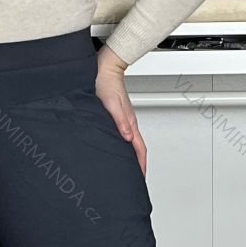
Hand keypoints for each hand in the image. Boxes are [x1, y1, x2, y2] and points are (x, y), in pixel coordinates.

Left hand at [96, 44, 146, 176]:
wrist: (105, 69)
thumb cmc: (106, 84)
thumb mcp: (111, 105)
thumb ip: (120, 121)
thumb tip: (127, 138)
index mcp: (130, 122)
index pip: (139, 149)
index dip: (141, 164)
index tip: (140, 177)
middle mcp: (129, 123)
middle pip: (137, 148)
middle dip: (138, 164)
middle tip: (135, 178)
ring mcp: (124, 120)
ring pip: (131, 142)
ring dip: (132, 156)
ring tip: (127, 168)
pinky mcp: (118, 116)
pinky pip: (124, 135)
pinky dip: (124, 146)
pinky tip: (117, 148)